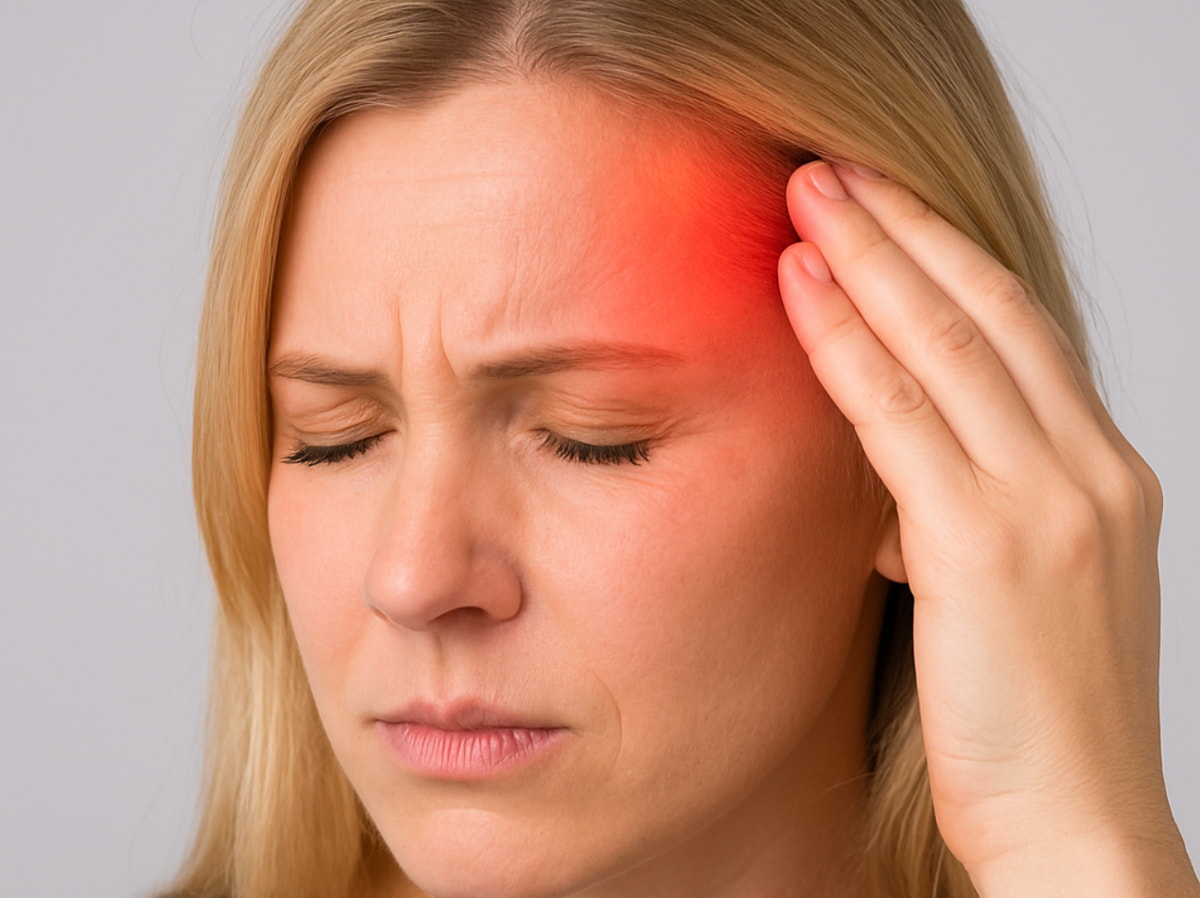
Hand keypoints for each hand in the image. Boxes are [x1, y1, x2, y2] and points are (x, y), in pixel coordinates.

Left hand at [778, 161, 1196, 893]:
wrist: (1079, 827)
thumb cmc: (1038, 722)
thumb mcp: (1018, 594)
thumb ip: (964, 522)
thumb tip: (891, 496)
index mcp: (1102, 476)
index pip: (1021, 334)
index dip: (947, 260)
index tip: (882, 214)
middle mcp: (1090, 470)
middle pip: (988, 314)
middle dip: (904, 232)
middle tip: (832, 173)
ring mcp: (1051, 502)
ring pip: (949, 345)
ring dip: (870, 262)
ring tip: (806, 200)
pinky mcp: (993, 547)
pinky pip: (904, 420)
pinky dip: (850, 347)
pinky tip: (803, 294)